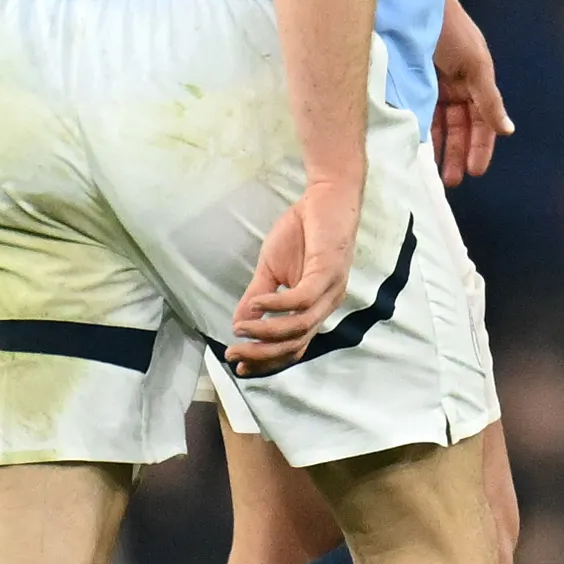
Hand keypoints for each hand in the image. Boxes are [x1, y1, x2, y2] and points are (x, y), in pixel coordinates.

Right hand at [227, 170, 362, 374]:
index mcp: (315, 307)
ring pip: (299, 327)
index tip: (239, 366)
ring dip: (266, 333)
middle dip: (262, 354)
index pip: (293, 346)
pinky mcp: (328, 272)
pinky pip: (301, 299)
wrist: (326, 196)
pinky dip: (276, 306)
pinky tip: (256, 304)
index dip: (266, 360)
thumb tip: (238, 323)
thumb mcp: (271, 270)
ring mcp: (329, 290)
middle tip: (234, 356)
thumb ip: (257, 298)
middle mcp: (326, 304)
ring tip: (240, 329)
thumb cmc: (301, 231)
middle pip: (295, 344)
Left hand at [430, 0, 511, 184]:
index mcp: (477, 80)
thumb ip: (489, 99)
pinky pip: (418, 114)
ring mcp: (432, 85)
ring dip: (439, 149)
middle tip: (452, 181)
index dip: (480, 147)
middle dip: (458, 153)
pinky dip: (420, 132)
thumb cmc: (450, 28)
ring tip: (435, 173)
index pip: (483, 122)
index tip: (475, 172)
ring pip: (439, 125)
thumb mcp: (475, 65)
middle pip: (461, 127)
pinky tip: (417, 149)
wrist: (412, 3)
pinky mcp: (411, 82)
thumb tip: (508, 129)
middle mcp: (456, 85)